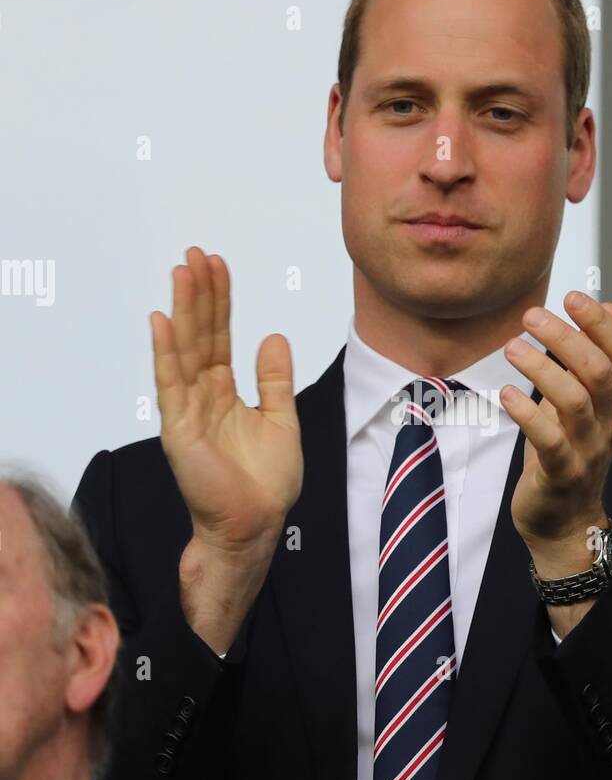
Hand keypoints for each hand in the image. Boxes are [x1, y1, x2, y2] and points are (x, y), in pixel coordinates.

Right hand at [151, 247, 302, 554]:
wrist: (254, 526)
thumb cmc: (265, 484)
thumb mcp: (281, 419)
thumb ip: (275, 379)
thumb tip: (273, 336)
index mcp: (225, 393)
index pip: (219, 336)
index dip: (219, 300)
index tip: (217, 264)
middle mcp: (202, 396)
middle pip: (199, 334)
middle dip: (199, 294)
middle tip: (196, 253)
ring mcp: (187, 410)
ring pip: (183, 350)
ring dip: (182, 310)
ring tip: (182, 271)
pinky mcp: (178, 429)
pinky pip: (170, 383)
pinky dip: (165, 352)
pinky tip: (161, 320)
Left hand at [500, 294, 611, 636]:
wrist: (565, 523)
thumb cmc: (569, 454)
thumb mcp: (585, 403)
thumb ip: (594, 356)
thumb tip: (610, 305)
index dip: (599, 321)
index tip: (571, 296)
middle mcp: (609, 422)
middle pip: (597, 370)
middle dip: (564, 337)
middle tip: (530, 315)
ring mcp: (588, 449)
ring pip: (574, 400)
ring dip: (541, 367)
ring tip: (512, 346)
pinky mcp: (561, 474)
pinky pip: (548, 440)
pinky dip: (527, 413)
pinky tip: (506, 394)